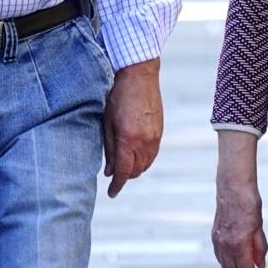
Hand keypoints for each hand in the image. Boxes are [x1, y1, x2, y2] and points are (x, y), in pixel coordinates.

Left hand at [103, 59, 161, 197]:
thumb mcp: (107, 122)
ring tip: (124, 166)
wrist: (139, 75)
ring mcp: (155, 137)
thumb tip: (109, 171)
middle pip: (136, 171)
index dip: (116, 186)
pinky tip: (135, 155)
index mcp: (128, 139)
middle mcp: (144, 141)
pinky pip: (153, 154)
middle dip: (125, 177)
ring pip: (146, 165)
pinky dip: (144, 160)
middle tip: (114, 175)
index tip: (111, 192)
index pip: (123, 172)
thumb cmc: (118, 96)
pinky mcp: (160, 131)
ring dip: (135, 169)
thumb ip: (108, 148)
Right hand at [211, 131, 267, 267]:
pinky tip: (234, 267)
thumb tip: (261, 267)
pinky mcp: (215, 234)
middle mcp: (225, 245)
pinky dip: (228, 266)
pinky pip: (220, 257)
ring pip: (226, 267)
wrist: (232, 184)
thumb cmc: (249, 202)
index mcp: (238, 244)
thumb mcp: (259, 226)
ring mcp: (218, 240)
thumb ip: (259, 248)